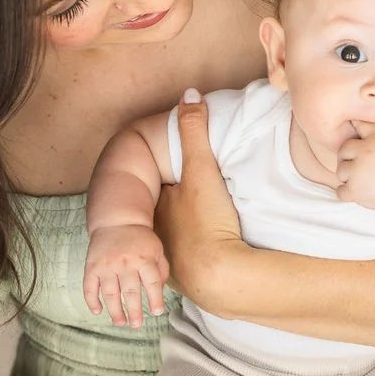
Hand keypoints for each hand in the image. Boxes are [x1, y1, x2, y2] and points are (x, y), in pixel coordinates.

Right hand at [83, 224, 168, 327]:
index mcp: (144, 258)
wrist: (116, 220)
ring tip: (121, 323)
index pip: (151, 282)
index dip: (155, 298)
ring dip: (115, 310)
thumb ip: (161, 270)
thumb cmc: (140, 239)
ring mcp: (107, 265)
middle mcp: (125, 262)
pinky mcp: (92, 266)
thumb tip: (159, 293)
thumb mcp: (157, 250)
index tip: (156, 312)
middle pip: (131, 291)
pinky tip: (97, 311)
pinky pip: (90, 286)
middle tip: (136, 325)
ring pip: (110, 293)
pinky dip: (92, 300)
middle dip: (134, 310)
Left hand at [153, 91, 241, 298]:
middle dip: (173, 212)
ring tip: (199, 233)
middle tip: (195, 207)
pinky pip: (185, 266)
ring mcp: (167, 261)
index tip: (183, 179)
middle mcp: (154, 235)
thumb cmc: (208, 221)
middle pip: (163, 218)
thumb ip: (193, 130)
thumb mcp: (202, 169)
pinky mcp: (184, 283)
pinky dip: (192, 260)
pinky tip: (204, 259)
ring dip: (182, 238)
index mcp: (156, 209)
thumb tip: (189, 92)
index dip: (169, 182)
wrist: (220, 274)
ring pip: (171, 243)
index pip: (158, 190)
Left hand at [336, 120, 374, 210]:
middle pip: (342, 152)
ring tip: (363, 179)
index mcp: (374, 140)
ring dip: (348, 177)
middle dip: (349, 159)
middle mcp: (364, 153)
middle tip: (360, 167)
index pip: (355, 130)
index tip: (359, 147)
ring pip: (340, 172)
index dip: (355, 141)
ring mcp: (358, 172)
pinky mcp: (355, 190)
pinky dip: (347, 193)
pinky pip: (340, 191)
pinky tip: (358, 191)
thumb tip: (356, 120)